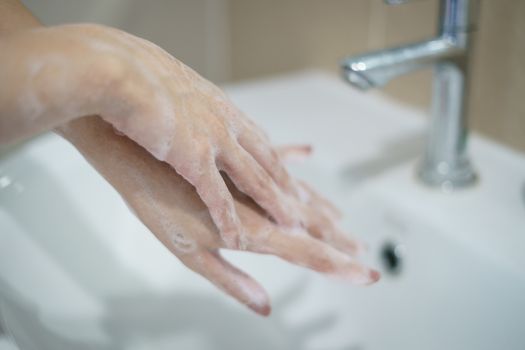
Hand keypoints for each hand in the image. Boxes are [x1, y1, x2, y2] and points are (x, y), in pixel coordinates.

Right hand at [2, 23, 319, 248]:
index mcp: (220, 106)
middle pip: (267, 159)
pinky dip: (228, 218)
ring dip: (274, 202)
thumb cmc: (134, 72)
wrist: (116, 69)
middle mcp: (225, 122)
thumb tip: (184, 108)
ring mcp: (213, 139)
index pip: (258, 138)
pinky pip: (215, 196)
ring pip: (253, 178)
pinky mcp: (192, 156)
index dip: (279, 159)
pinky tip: (238, 238)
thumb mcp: (174, 84)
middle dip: (288, 185)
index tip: (292, 174)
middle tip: (307, 206)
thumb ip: (188, 101)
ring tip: (294, 224)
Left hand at [58, 116, 379, 315]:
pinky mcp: (237, 153)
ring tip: (342, 215)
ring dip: (321, 205)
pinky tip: (306, 152)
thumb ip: (230, 278)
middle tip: (361, 247)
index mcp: (252, 228)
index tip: (366, 274)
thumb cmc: (155, 201)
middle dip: (337, 238)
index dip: (338, 265)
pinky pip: (274, 156)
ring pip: (297, 192)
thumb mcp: (190, 253)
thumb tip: (263, 305)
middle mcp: (259, 201)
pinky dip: (292, 157)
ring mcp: (250, 176)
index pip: (306, 251)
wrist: (136, 149)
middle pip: (309, 222)